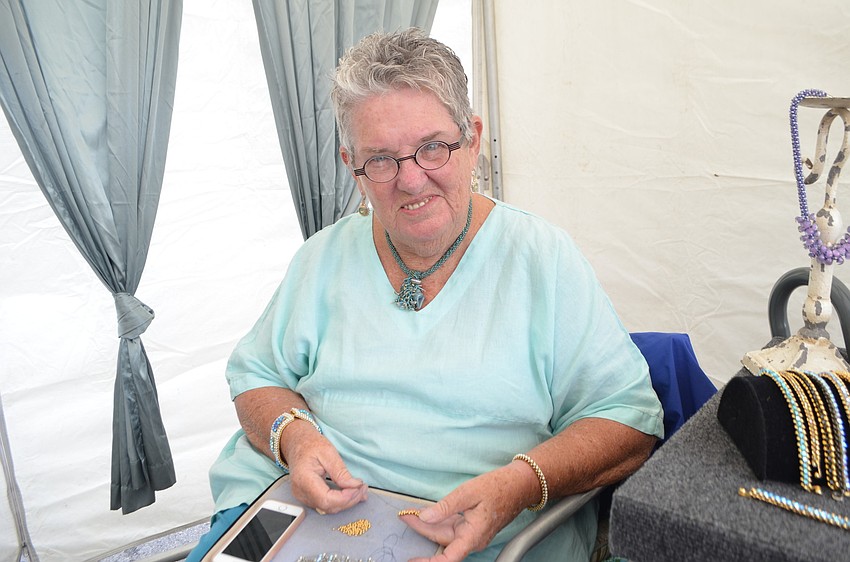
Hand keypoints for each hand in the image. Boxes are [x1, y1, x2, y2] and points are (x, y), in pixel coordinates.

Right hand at [283, 422, 367, 513]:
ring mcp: (303, 496)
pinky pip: (325, 504)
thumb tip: (354, 486)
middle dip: (349, 500)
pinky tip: (351, 493)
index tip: (358, 488)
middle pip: (328, 506)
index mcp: (303, 478)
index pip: (325, 499)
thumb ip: (341, 472)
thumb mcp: (328, 452)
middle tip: (363, 488)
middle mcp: (300, 492)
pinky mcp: (308, 497)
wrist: (298, 444)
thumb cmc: (311, 445)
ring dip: (346, 502)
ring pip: (328, 508)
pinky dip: (340, 501)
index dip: (344, 498)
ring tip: (360, 490)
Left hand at [401, 463, 535, 561]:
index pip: (448, 559)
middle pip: (441, 541)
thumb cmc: (497, 488)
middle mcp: (472, 540)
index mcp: (472, 537)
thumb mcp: (468, 492)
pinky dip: (438, 520)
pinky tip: (428, 513)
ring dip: (428, 525)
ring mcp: (472, 535)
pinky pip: (451, 527)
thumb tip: (424, 517)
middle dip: (421, 529)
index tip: (412, 560)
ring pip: (445, 534)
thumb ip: (445, 507)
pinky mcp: (472, 527)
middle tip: (404, 515)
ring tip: (410, 513)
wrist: (519, 485)